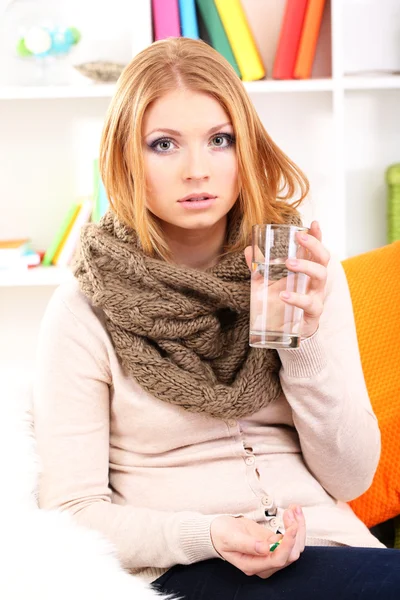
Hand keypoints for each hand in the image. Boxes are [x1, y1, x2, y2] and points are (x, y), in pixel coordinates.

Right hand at [210, 505, 305, 578]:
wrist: (218, 530)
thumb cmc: (221, 534)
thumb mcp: (230, 537)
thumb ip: (247, 544)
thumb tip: (265, 549)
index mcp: (253, 565)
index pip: (278, 560)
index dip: (288, 544)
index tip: (292, 527)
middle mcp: (265, 563)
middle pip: (291, 554)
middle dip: (295, 532)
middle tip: (291, 511)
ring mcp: (270, 554)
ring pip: (294, 546)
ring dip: (298, 527)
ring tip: (294, 508)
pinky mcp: (273, 544)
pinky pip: (290, 538)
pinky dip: (295, 524)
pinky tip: (292, 511)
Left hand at [245, 221, 329, 338]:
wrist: (286, 332)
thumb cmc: (280, 303)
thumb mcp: (266, 283)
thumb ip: (258, 267)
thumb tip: (248, 249)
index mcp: (307, 271)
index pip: (315, 250)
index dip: (317, 236)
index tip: (314, 223)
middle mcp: (315, 281)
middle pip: (323, 259)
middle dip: (314, 246)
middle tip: (300, 238)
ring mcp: (316, 296)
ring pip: (321, 276)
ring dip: (306, 266)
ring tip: (289, 263)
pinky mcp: (313, 313)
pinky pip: (309, 303)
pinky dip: (297, 298)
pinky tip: (284, 295)